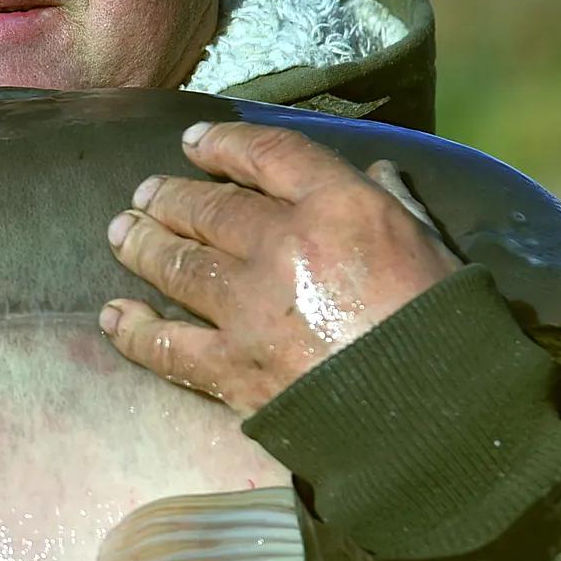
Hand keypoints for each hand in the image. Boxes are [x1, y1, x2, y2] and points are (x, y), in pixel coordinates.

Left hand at [100, 121, 460, 415]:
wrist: (436, 418)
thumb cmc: (446, 329)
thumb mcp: (433, 247)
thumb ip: (395, 206)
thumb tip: (374, 174)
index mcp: (340, 208)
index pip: (268, 155)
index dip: (224, 143)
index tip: (195, 142)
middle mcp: (284, 247)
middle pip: (210, 207)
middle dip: (171, 197)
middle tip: (147, 194)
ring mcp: (250, 309)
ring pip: (178, 263)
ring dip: (143, 245)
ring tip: (122, 232)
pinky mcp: (232, 367)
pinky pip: (165, 345)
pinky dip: (134, 330)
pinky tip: (113, 316)